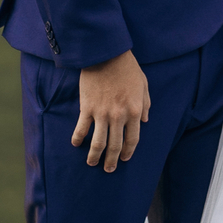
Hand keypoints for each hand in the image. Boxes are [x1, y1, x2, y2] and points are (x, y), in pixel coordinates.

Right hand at [72, 50, 150, 172]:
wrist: (106, 53)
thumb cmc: (127, 67)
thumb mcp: (143, 84)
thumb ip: (146, 104)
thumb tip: (146, 120)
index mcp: (135, 111)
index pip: (133, 139)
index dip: (128, 152)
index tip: (125, 158)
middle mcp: (119, 116)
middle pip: (115, 146)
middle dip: (112, 160)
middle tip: (109, 169)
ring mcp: (102, 114)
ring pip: (98, 143)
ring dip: (94, 156)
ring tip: (92, 163)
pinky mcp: (87, 108)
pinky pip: (82, 129)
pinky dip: (78, 138)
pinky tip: (76, 144)